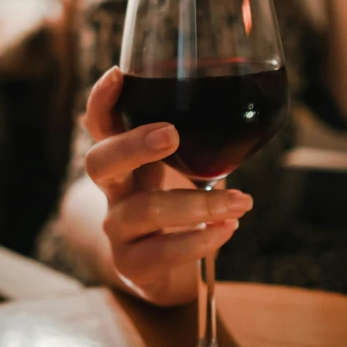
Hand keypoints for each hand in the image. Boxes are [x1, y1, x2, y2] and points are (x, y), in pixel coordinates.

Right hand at [84, 66, 252, 305]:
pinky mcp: (132, 265)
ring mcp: (117, 229)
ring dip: (199, 204)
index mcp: (125, 159)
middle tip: (171, 135)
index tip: (117, 75)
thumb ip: (197, 143)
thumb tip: (246, 104)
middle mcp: (114, 191)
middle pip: (99, 162)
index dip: (102, 101)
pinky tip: (228, 229)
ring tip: (241, 201)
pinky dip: (200, 240)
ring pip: (144, 210)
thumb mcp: (182, 169)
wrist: (162, 271)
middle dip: (133, 145)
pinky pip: (162, 252)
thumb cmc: (175, 206)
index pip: (100, 124)